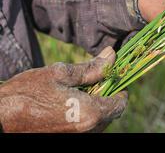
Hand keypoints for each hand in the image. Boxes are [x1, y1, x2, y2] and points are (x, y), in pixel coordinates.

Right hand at [0, 47, 126, 132]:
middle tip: (93, 82)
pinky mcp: (66, 140)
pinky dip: (84, 116)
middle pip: (111, 114)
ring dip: (96, 107)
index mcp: (90, 113)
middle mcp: (87, 131)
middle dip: (106, 96)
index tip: (112, 77)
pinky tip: (69, 105)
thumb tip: (112, 55)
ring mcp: (77, 139)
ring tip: (78, 93)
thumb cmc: (27, 93)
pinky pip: (85, 129)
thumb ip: (91, 68)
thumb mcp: (59, 73)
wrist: (0, 118)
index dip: (120, 88)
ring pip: (98, 123)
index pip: (120, 103)